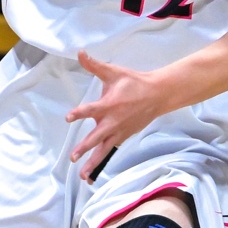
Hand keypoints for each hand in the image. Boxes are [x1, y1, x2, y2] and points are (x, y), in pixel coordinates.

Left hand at [64, 52, 173, 179]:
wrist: (158, 95)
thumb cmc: (134, 83)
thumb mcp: (114, 72)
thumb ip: (94, 65)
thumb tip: (80, 52)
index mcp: (109, 105)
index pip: (90, 110)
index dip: (79, 114)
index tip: (69, 117)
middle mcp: (113, 121)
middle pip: (96, 138)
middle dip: (84, 148)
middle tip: (73, 157)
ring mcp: (119, 131)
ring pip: (104, 150)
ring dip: (93, 163)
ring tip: (83, 176)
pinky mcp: (123, 136)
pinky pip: (111, 150)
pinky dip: (103, 161)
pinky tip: (93, 172)